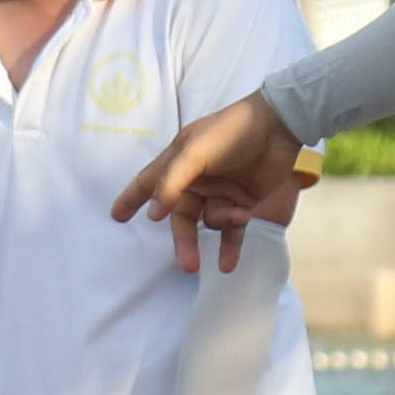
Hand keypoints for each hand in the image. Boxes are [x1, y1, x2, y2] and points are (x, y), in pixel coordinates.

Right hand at [113, 95, 310, 278]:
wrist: (278, 128)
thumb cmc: (230, 133)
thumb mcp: (196, 151)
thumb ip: (172, 181)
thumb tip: (154, 213)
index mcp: (178, 162)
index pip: (148, 183)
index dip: (131, 199)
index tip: (116, 218)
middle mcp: (195, 180)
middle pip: (181, 217)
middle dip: (184, 240)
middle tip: (187, 265)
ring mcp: (219, 193)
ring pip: (209, 222)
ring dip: (223, 223)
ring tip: (239, 214)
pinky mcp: (241, 202)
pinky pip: (231, 230)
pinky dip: (230, 247)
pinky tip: (227, 266)